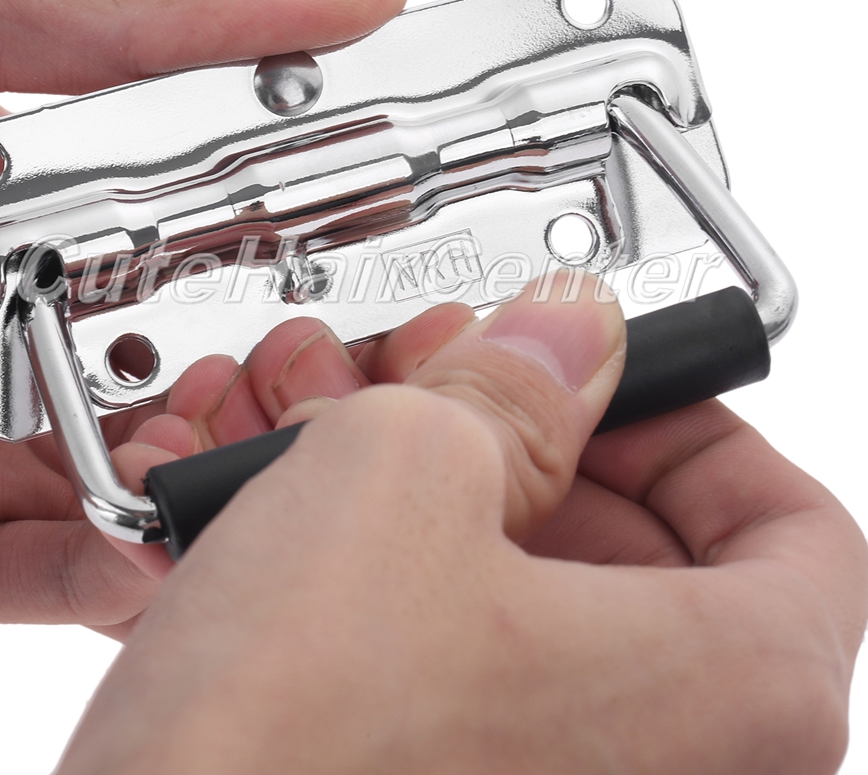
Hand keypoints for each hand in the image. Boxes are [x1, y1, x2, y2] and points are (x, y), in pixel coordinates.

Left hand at [0, 0, 407, 637]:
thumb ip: (149, 12)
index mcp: (54, 191)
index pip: (240, 231)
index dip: (334, 239)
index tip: (417, 247)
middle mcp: (37, 318)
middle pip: (216, 366)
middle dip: (305, 374)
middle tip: (373, 372)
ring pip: (161, 487)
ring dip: (233, 479)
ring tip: (283, 453)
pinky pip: (61, 581)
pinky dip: (127, 578)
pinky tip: (174, 552)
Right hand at [63, 273, 866, 773]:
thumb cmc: (276, 744)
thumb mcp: (407, 473)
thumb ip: (509, 381)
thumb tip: (563, 335)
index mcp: (719, 704)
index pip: (793, 526)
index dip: (692, 427)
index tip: (603, 386)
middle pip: (642, 557)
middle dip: (527, 447)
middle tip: (448, 393)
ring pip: (528, 604)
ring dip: (436, 500)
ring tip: (336, 442)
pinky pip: (451, 666)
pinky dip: (388, 583)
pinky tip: (294, 528)